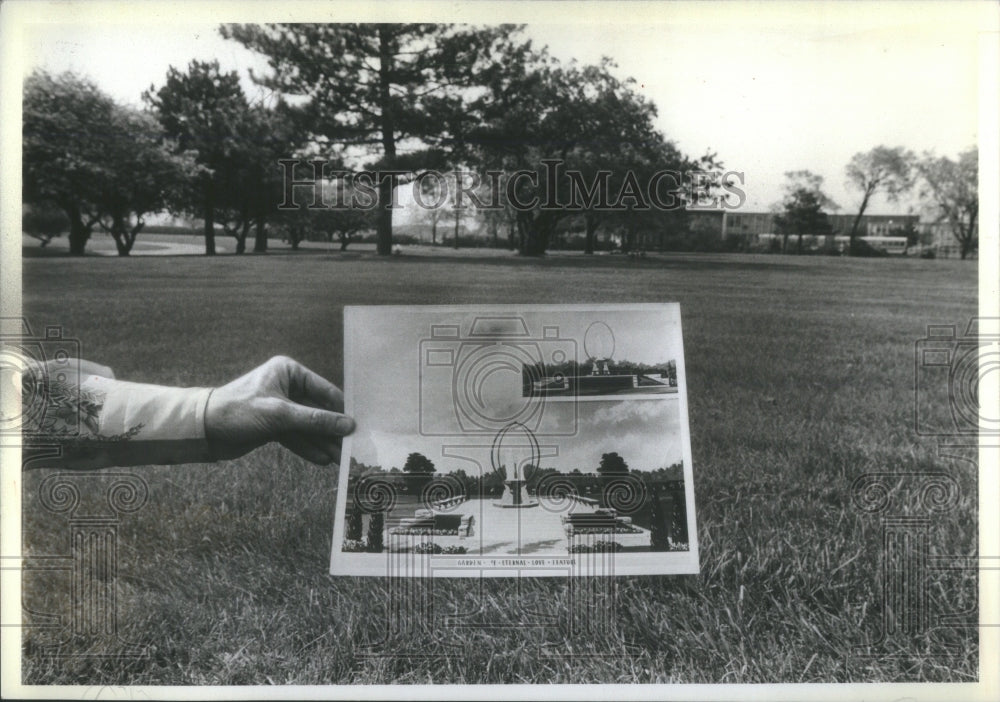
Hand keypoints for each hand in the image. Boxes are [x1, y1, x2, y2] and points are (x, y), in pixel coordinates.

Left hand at [204, 356, 354, 464]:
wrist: (203, 430)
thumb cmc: (238, 411)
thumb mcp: (281, 414)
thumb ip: (316, 420)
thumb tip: (348, 426)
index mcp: (289, 372)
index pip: (324, 391)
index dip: (341, 409)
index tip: (358, 426)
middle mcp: (287, 387)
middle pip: (318, 411)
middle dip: (332, 431)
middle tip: (351, 448)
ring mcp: (280, 407)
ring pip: (308, 426)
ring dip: (322, 442)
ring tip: (340, 459)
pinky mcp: (273, 426)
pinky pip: (297, 436)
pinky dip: (307, 447)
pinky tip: (322, 460)